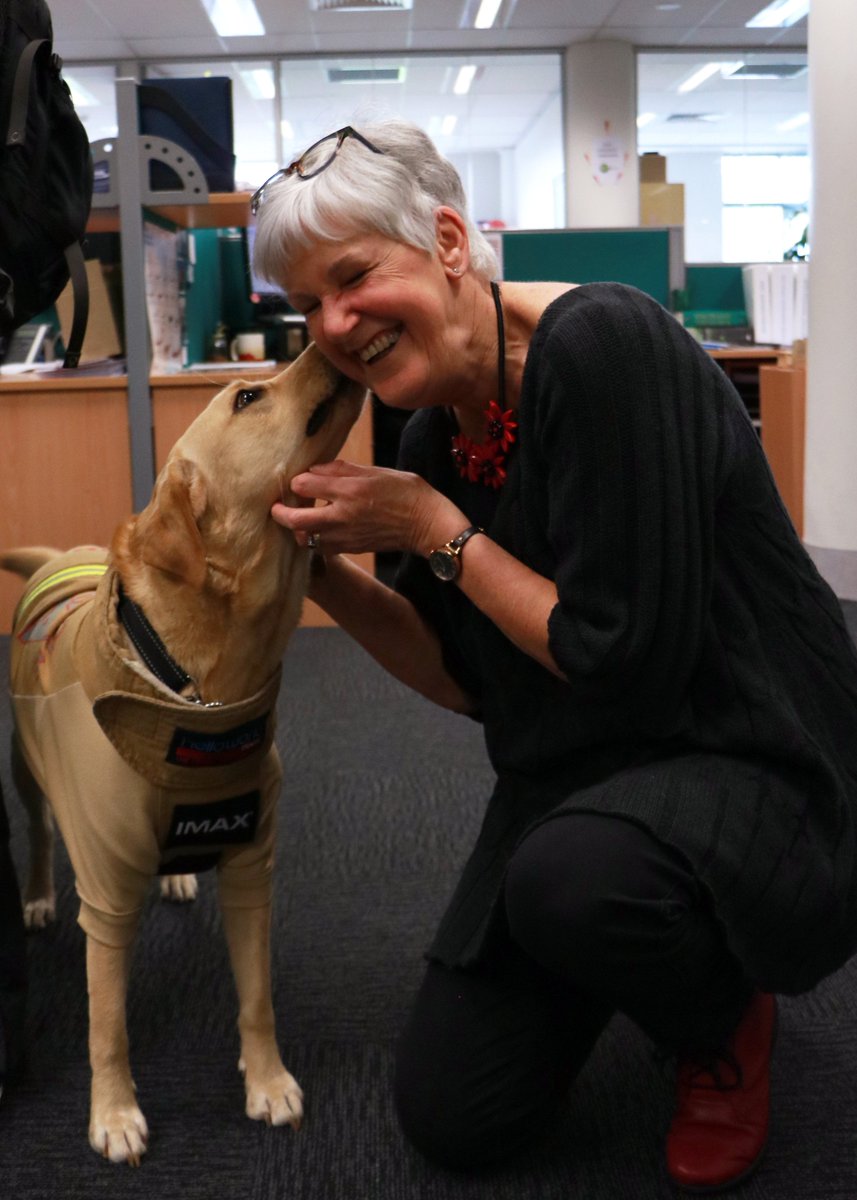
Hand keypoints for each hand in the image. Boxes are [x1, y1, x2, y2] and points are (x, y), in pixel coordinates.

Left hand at [271, 460, 464, 557]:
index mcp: (349, 491)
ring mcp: (344, 536)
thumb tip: (314, 470)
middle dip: (280, 512)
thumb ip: (341, 470)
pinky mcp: (349, 548)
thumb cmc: (405, 492)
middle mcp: (342, 516)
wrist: (425, 524)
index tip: (300, 478)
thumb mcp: (375, 471)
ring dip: (298, 527)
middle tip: (276, 506)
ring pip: (305, 537)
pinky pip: (320, 547)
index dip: (297, 480)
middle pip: (294, 520)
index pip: (303, 485)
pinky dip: (314, 538)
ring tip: (301, 516)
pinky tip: (319, 528)